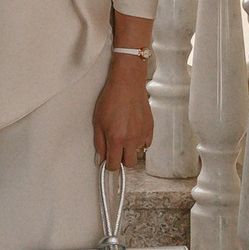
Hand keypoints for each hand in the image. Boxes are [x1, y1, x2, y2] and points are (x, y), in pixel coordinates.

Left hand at [93, 54, 153, 169]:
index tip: (107, 162)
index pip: (114, 165)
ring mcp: (143, 134)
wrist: (127, 84)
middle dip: (121, 160)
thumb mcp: (98, 121)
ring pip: (138, 153)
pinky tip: (133, 131)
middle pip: (129, 164)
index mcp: (116, 139)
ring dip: (130, 149)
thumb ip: (99, 143)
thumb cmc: (111, 99)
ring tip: (124, 135)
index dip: (109, 166)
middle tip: (116, 150)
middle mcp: (132, 139)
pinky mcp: (150, 128)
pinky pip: (146, 144)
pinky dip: (140, 141)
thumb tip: (100, 159)